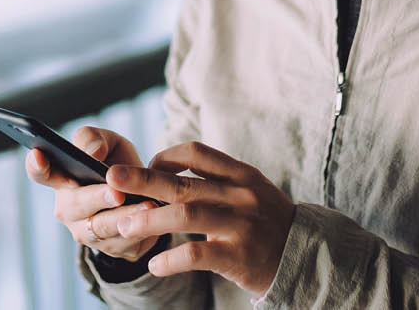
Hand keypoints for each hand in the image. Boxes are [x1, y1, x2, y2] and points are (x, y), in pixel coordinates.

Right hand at [24, 126, 160, 260]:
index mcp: (61, 178)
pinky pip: (125, 243)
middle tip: (116, 192)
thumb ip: (96, 138)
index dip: (36, 164)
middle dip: (97, 198)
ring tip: (147, 205)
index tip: (39, 154)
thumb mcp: (110, 144)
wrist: (145, 196)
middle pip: (76, 204)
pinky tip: (155, 220)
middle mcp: (68, 209)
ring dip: (125, 216)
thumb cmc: (119, 165)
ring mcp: (87, 233)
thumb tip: (92, 152)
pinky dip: (141, 231)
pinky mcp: (112, 249)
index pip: (40, 172)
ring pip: (103, 227)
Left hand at [107, 141, 294, 294]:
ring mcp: (241, 225)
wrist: (307, 257)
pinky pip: (198, 254)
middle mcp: (241, 195)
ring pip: (186, 215)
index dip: (166, 156)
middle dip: (143, 180)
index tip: (147, 167)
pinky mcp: (240, 257)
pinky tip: (155, 265)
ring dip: (150, 219)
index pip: (196, 153)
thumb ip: (216, 180)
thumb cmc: (268, 223)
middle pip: (183, 183)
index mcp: (241, 174)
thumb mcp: (250, 190)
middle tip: (111, 178)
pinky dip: (172, 259)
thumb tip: (166, 170)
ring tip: (124, 226)